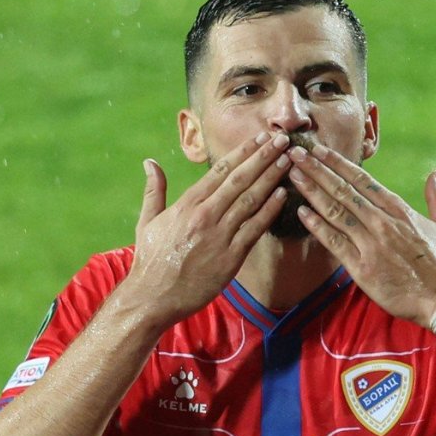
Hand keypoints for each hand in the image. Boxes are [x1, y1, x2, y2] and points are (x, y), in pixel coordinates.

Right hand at [125, 132, 291, 325]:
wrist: (152, 297)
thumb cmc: (150, 260)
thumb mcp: (147, 221)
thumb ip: (154, 190)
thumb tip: (149, 163)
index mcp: (187, 204)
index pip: (220, 170)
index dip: (243, 152)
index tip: (259, 138)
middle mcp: (205, 215)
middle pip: (240, 179)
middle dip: (263, 157)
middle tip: (282, 139)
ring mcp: (220, 235)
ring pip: (251, 199)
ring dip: (272, 177)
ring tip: (288, 160)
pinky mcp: (231, 257)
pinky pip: (255, 229)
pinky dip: (270, 210)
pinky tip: (283, 195)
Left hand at [287, 143, 435, 327]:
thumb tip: (435, 173)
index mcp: (400, 210)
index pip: (363, 181)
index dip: (339, 164)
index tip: (320, 151)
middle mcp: (382, 222)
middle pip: (344, 190)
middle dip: (318, 170)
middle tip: (296, 154)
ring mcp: (371, 244)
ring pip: (335, 211)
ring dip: (312, 191)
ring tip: (293, 175)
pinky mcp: (362, 267)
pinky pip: (334, 242)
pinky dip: (317, 226)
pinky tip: (301, 212)